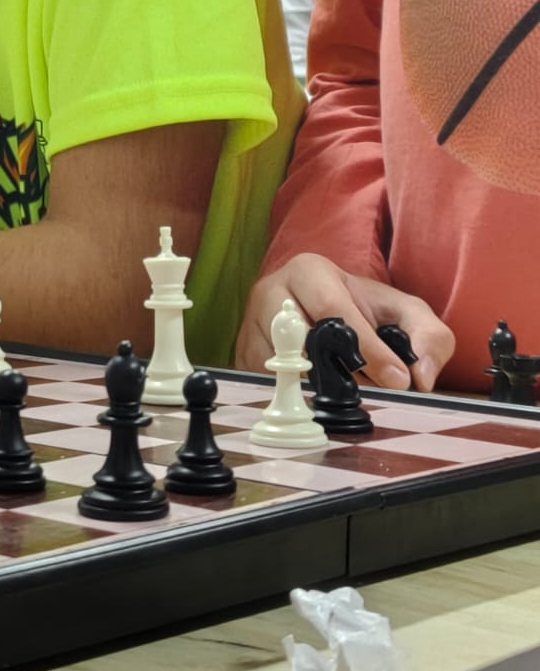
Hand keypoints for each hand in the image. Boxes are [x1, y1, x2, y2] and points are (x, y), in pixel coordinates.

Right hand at [235, 253, 454, 390]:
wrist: (323, 311)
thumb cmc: (365, 311)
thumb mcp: (406, 313)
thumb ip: (430, 337)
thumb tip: (422, 377)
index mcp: (309, 271)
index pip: (333, 311)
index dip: (366, 349)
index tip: (397, 380)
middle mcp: (271, 292)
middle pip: (298, 337)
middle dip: (336, 370)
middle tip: (368, 394)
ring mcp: (251, 325)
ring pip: (277, 365)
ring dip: (313, 389)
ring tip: (345, 398)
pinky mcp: (241, 356)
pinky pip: (263, 384)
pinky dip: (292, 398)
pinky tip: (317, 400)